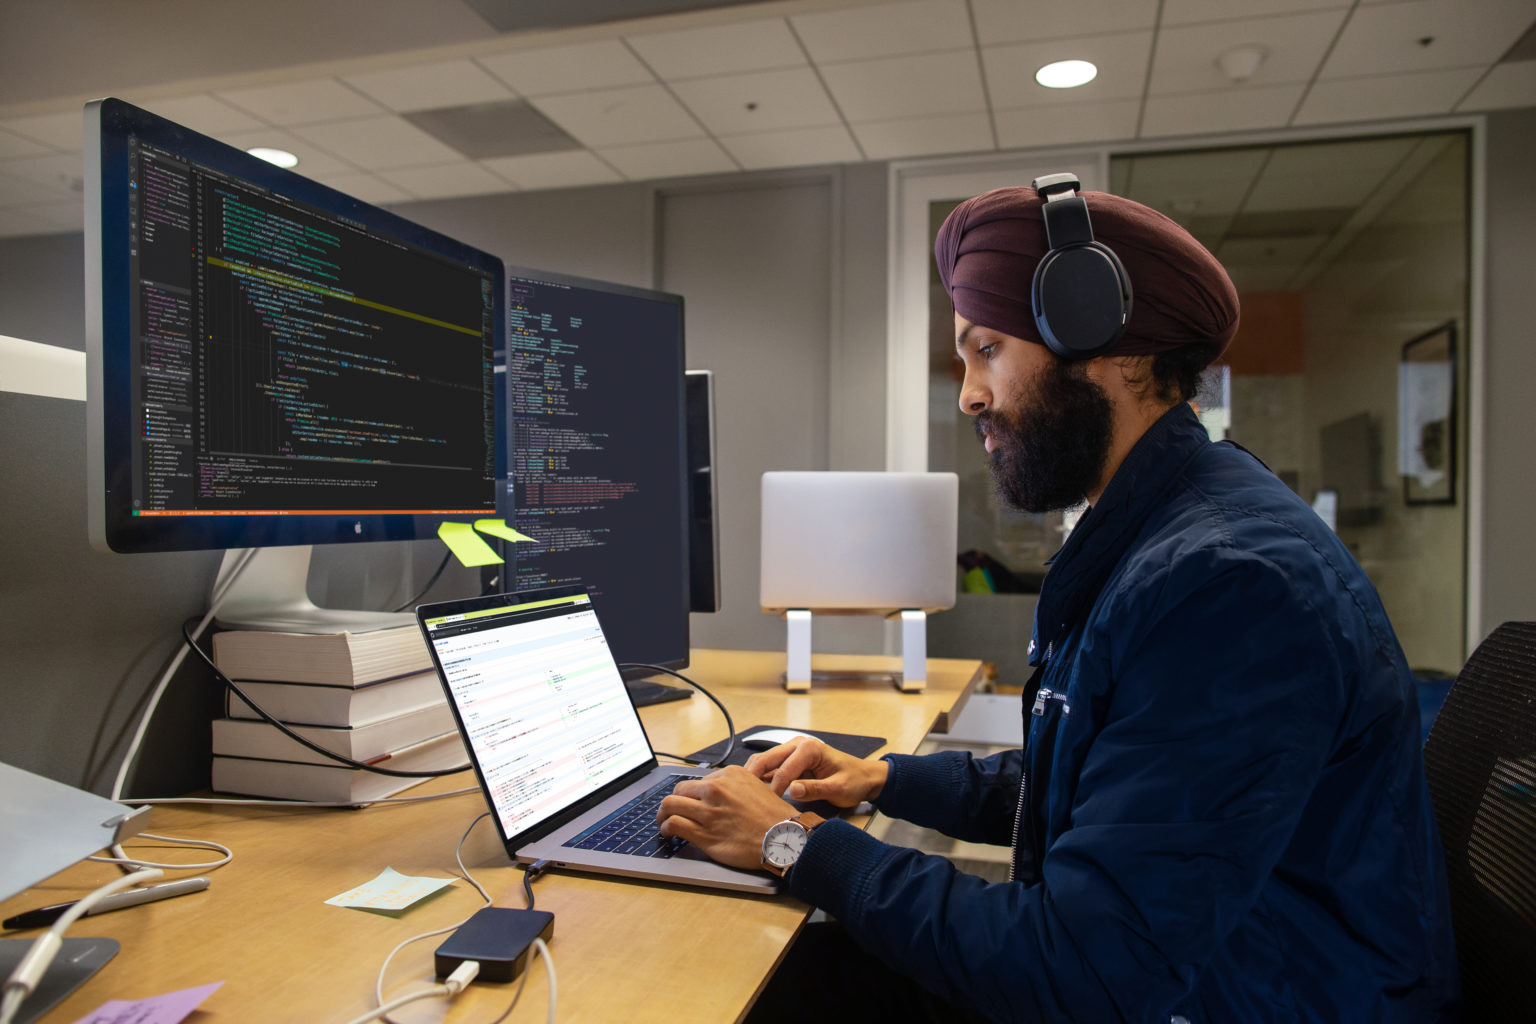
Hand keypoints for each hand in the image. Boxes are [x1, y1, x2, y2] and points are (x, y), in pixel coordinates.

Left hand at [656, 766, 797, 869]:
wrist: (783, 837)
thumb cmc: (775, 817)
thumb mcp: (757, 787)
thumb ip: (735, 787)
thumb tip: (719, 793)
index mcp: (729, 775)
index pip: (699, 780)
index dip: (692, 794)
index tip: (691, 801)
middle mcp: (716, 790)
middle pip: (680, 789)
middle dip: (673, 801)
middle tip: (671, 811)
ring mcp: (708, 811)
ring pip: (670, 805)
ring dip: (663, 814)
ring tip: (663, 822)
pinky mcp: (704, 832)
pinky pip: (674, 824)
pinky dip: (666, 828)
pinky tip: (668, 833)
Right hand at [744, 738, 888, 807]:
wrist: (864, 777)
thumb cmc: (854, 780)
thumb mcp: (838, 788)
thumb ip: (815, 789)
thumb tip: (793, 790)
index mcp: (809, 748)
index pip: (783, 769)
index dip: (774, 789)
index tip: (768, 806)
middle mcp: (797, 744)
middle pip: (766, 759)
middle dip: (752, 777)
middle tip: (742, 797)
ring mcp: (792, 751)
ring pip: (764, 761)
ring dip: (752, 776)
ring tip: (742, 794)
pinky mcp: (790, 760)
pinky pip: (770, 767)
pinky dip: (759, 778)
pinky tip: (751, 791)